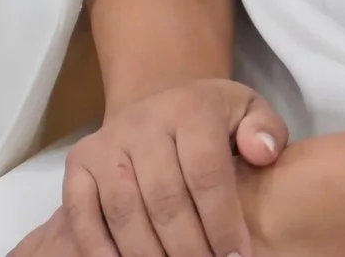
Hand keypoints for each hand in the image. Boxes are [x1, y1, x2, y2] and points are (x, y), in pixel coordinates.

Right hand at [7, 78, 286, 256]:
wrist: (160, 102)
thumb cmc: (213, 121)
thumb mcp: (247, 112)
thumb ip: (265, 132)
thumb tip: (262, 153)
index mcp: (191, 108)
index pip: (206, 172)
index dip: (222, 221)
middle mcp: (144, 122)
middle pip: (164, 198)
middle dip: (188, 247)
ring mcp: (107, 143)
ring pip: (124, 210)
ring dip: (148, 254)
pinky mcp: (79, 163)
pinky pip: (81, 212)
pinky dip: (97, 249)